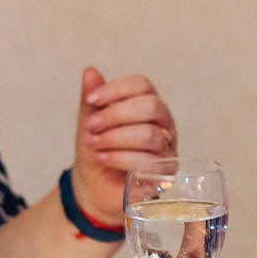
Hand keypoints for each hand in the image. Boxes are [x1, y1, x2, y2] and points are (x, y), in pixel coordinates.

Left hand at [71, 69, 177, 224]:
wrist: (95, 185)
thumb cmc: (97, 148)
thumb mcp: (89, 122)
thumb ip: (92, 99)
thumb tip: (90, 72)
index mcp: (147, 102)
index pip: (141, 85)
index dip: (116, 89)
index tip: (91, 100)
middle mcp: (163, 121)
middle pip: (150, 107)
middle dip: (115, 115)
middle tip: (90, 127)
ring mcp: (168, 146)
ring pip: (149, 135)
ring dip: (114, 138)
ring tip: (93, 144)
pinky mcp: (165, 171)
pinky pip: (148, 161)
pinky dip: (120, 158)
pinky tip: (103, 158)